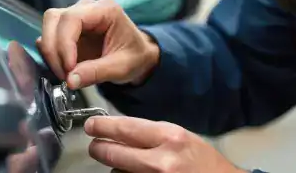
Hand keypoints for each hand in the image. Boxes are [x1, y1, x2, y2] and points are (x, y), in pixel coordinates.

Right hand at [37, 0, 159, 88]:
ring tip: (66, 74)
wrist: (138, 56)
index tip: (69, 68)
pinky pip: (49, 37)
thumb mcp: (121, 67)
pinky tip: (64, 68)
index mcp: (105, 10)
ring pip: (49, 26)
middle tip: (65, 74)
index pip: (72, 18)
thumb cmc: (134, 55)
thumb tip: (71, 80)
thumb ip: (96, 73)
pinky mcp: (68, 30)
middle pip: (54, 18)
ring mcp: (76, 17)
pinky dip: (51, 55)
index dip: (64, 44)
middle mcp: (88, 8)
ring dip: (51, 52)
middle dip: (54, 49)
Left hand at [85, 116, 242, 172]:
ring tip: (124, 165)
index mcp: (169, 137)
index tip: (92, 126)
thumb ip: (152, 136)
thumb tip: (120, 133)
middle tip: (94, 146)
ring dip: (116, 169)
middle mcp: (161, 160)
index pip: (125, 129)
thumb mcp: (180, 138)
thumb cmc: (203, 162)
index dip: (103, 127)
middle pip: (113, 153)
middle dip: (99, 149)